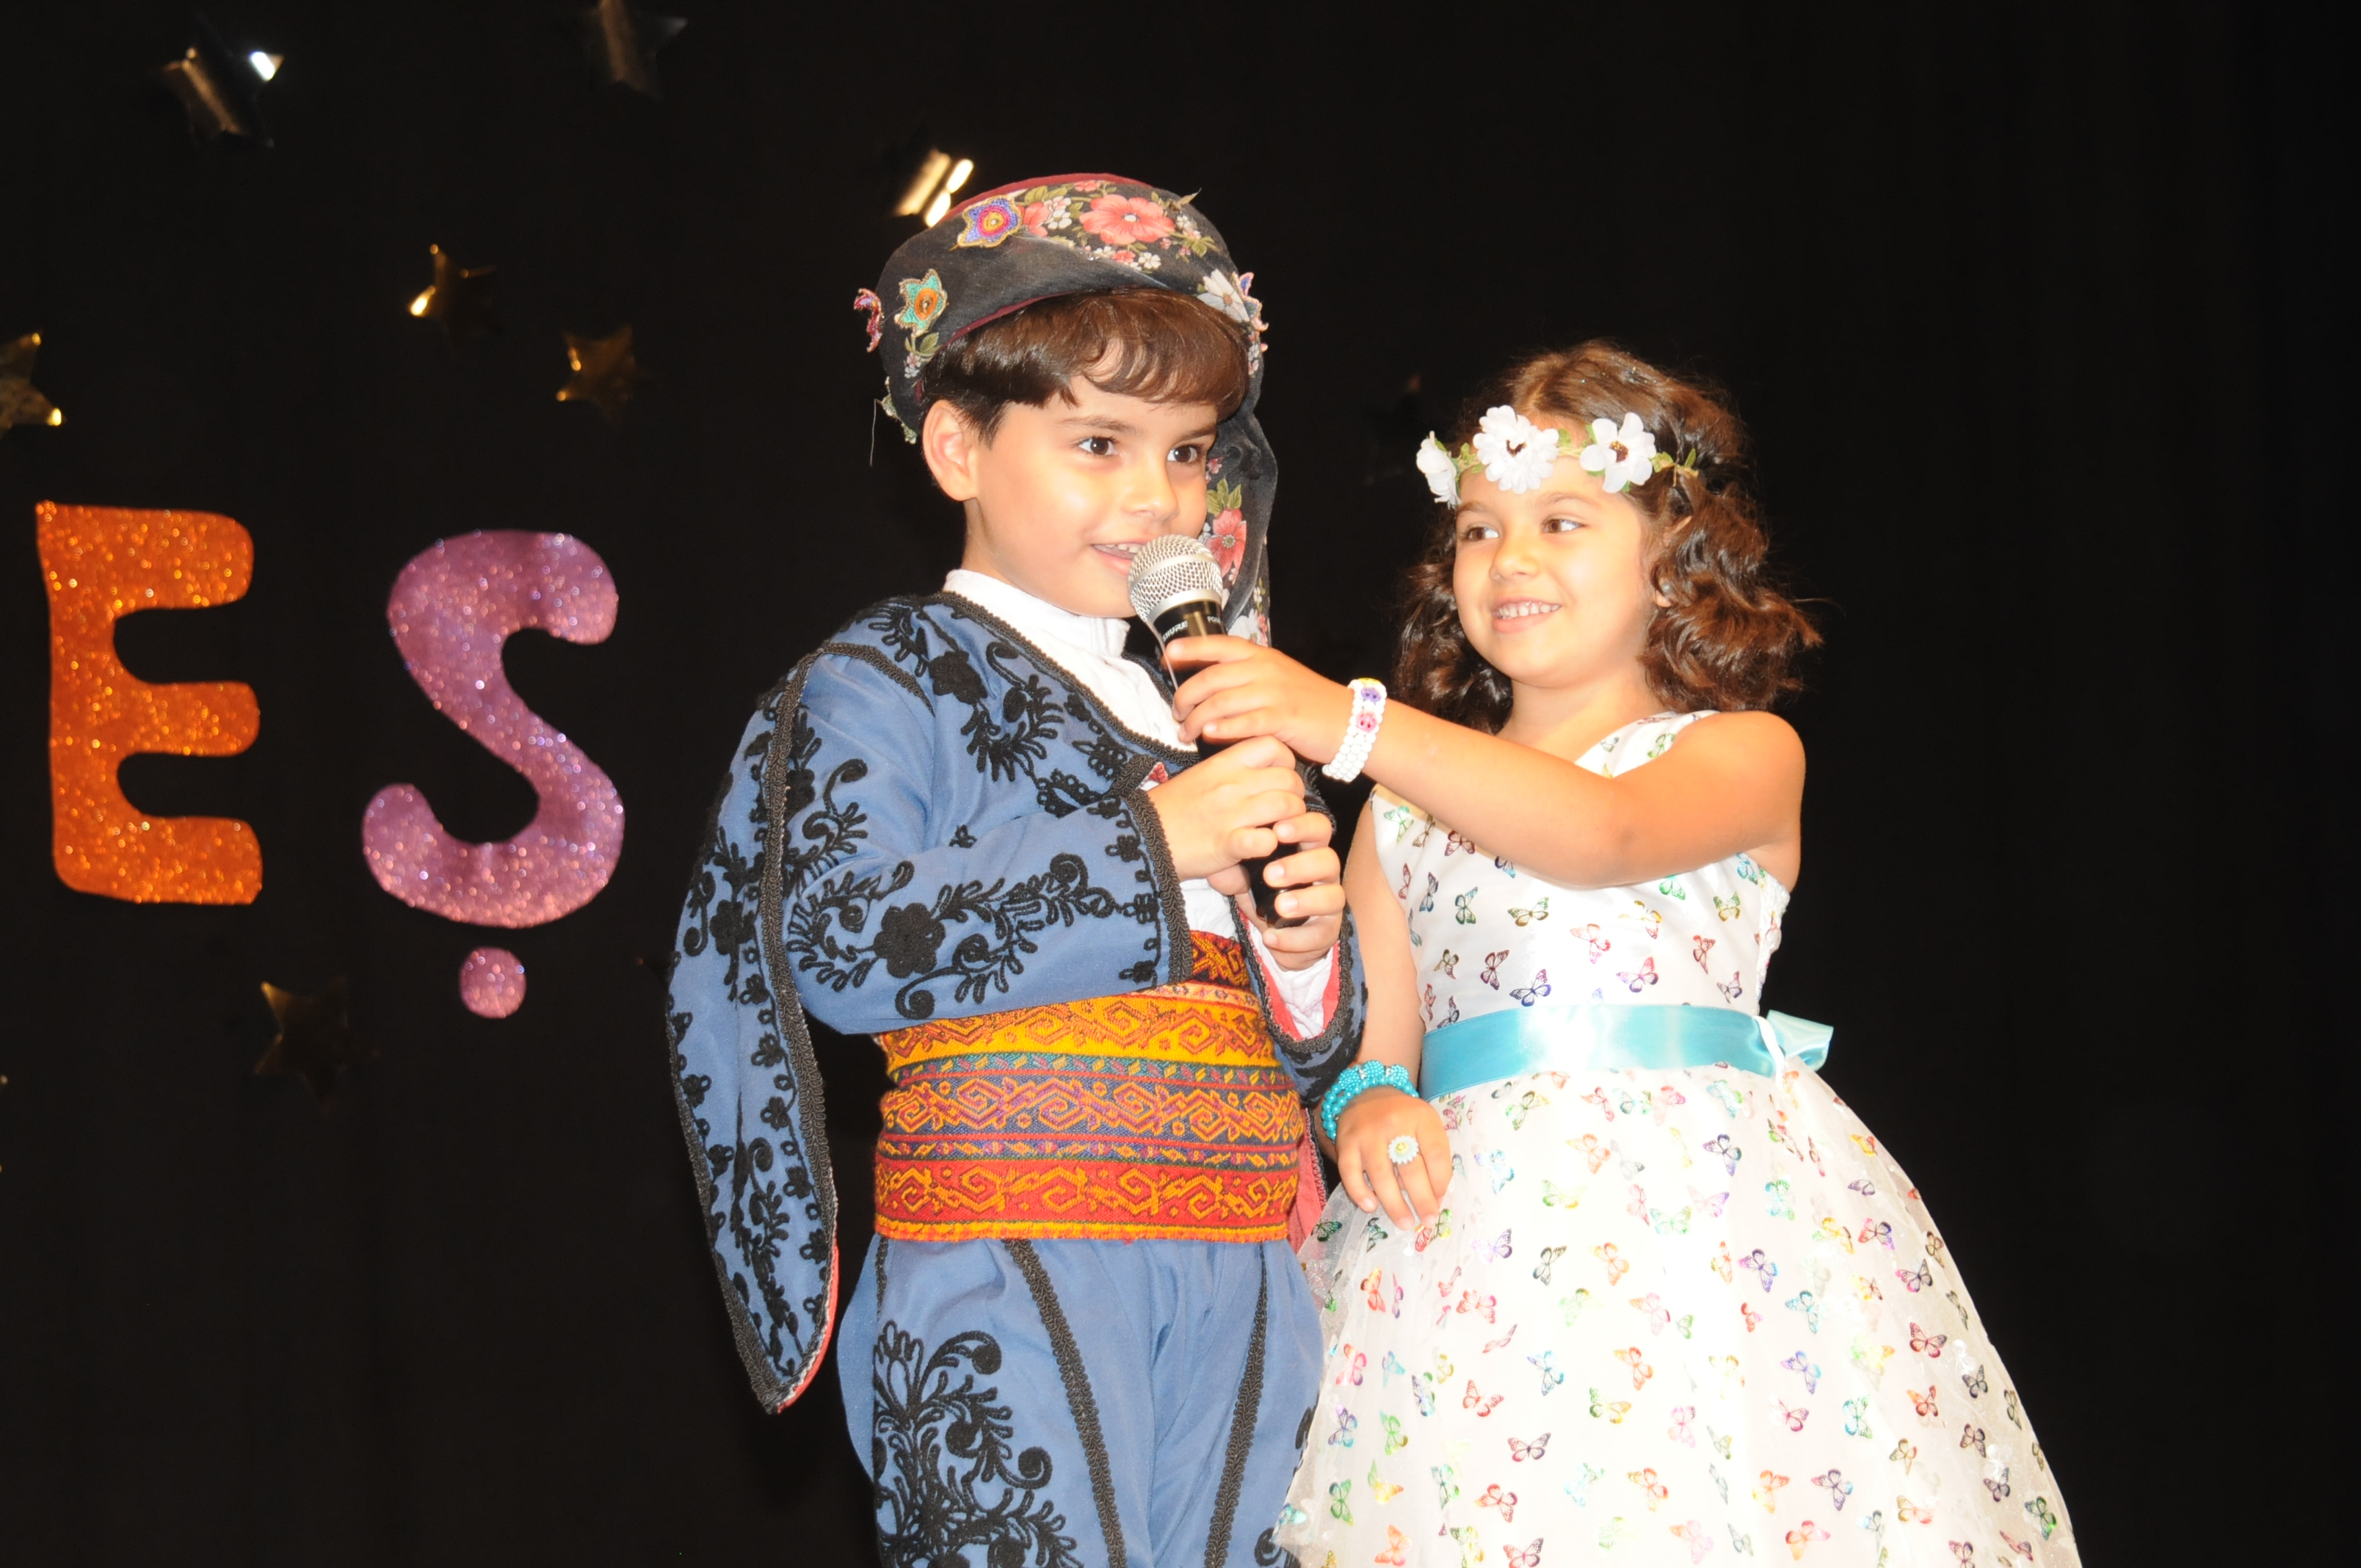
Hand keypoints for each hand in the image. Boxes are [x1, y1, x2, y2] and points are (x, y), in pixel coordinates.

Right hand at [1138, 734, 1306, 881]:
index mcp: (1223, 763)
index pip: (1273, 745)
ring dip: (1290, 821)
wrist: (1140, 836)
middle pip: (1288, 778)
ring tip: (1278, 830)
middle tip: (1284, 810)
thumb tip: (1259, 775)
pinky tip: (1262, 849)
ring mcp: (1230, 814)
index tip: (1278, 777)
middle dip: (1295, 795)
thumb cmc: (1171, 808)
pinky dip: (1271, 846)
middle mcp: (1231, 784)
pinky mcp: (1227, 844)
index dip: (1285, 761)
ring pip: (1286, 806)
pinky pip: (1266, 840)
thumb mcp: (1201, 778)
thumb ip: (1232, 773)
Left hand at [1168, 638, 1354, 762]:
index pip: (1219, 645)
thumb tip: (1208, 681)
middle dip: (1185, 697)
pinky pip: (1244, 723)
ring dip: (1196, 719)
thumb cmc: (1306, 701)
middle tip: (1176, 714)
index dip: (1190, 648)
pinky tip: (1209, 735)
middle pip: (1210, 678)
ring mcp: (1273, 693)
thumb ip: (1245, 676)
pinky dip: (1222, 729)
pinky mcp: (1282, 718)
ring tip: (1186, 733)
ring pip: (1220, 703)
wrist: (1346, 720)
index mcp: (1260, 656)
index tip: (1167, 657)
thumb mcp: (1276, 677)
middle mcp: (1264, 669)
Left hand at [1208, 809, 1342, 964]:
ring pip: (1334, 896)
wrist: (1273, 934)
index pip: (1318, 828)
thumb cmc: (1262, 892)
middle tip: (1269, 875)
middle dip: (1300, 866)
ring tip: (1280, 907)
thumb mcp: (1245, 873)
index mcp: (1308, 850)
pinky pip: (1319, 934)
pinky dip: (1294, 937)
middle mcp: (1324, 874)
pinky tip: (1271, 937)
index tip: (1277, 830)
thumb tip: (1223, 856)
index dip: (1303, 826)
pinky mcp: (1327, 932)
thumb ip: (1236, 860)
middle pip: (1329, 860)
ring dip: (1305, 901)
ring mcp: (1329, 903)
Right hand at [1333, 1086, 1450, 1227]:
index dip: (1441, 1181)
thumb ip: (1434, 1154)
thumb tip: (1437, 1196)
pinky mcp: (1346, 1142)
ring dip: (1394, 1203)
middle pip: (1410, 1167)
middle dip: (1421, 1199)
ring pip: (1381, 1174)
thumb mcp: (1425, 1124)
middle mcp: (1394, 1123)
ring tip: (1404, 1223)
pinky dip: (1359, 1192)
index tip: (1441, 1201)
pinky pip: (1350, 1172)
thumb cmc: (1403, 1117)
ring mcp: (1367, 1134)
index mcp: (1420, 1117)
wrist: (1367, 1093)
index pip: (1436, 1154)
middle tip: (1427, 1220)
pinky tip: (1370, 1207)